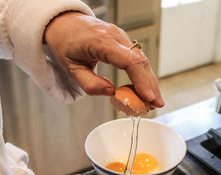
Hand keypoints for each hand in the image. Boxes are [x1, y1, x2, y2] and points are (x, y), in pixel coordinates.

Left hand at [44, 12, 163, 107]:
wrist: (63, 23)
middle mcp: (114, 35)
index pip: (129, 61)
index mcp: (101, 41)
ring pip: (141, 59)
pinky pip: (136, 57)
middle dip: (151, 85)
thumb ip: (90, 84)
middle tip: (157, 104)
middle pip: (140, 61)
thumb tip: (112, 93)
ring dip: (149, 80)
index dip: (142, 81)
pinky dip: (142, 73)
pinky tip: (145, 88)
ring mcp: (120, 36)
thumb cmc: (65, 43)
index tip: (148, 97)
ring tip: (153, 100)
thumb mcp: (71, 68)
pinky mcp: (122, 40)